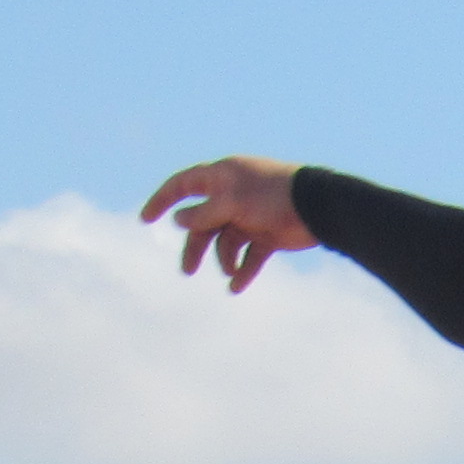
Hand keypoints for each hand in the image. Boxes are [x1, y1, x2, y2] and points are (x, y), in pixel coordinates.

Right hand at [141, 157, 315, 292]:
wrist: (318, 208)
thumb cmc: (274, 196)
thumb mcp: (232, 203)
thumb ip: (203, 213)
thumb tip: (178, 220)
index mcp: (222, 177)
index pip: (183, 185)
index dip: (163, 200)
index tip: (146, 219)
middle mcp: (233, 195)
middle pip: (203, 222)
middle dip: (195, 246)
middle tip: (187, 270)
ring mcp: (250, 215)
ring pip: (225, 241)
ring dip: (224, 259)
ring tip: (228, 272)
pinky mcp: (267, 235)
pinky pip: (249, 255)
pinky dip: (243, 270)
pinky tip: (237, 287)